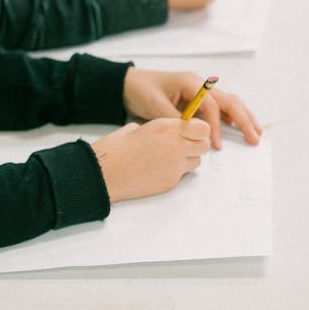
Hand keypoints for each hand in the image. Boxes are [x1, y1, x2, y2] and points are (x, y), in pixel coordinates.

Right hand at [92, 118, 209, 201]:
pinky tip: (158, 170)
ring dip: (188, 159)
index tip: (191, 131)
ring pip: (197, 161)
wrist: (104, 173)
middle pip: (203, 145)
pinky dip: (175, 172)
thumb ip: (159, 129)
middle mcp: (174, 145)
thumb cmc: (115, 149)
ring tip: (168, 159)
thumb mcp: (137, 128)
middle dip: (196, 145)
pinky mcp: (171, 182)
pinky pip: (182, 175)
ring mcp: (174, 165)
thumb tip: (168, 133)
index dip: (198, 130)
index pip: (202, 127)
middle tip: (182, 146)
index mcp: (166, 127)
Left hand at [122, 68, 261, 148]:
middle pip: (229, 101)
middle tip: (255, 137)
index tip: (216, 145)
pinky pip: (220, 109)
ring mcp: (201, 92)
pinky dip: (232, 118)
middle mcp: (200, 85)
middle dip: (244, 119)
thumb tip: (192, 135)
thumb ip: (175, 120)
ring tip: (257, 132)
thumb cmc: (141, 91)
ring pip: (229, 103)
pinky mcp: (198, 101)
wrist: (128, 85)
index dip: (215, 125)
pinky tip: (241, 128)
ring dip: (244, 117)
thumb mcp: (155, 106)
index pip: (211, 105)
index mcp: (190, 82)